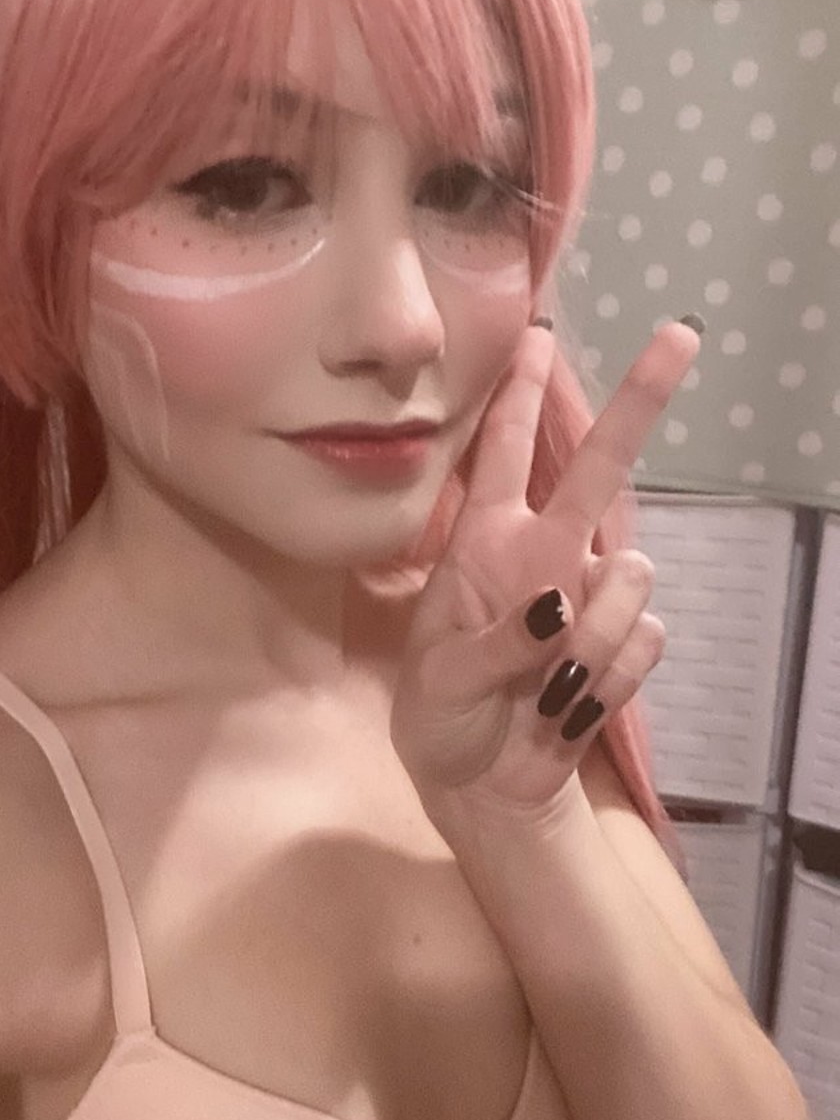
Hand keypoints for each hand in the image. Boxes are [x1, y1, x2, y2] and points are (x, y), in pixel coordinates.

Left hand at [390, 318, 700, 832]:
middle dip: (636, 404)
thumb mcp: (442, 681)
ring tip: (543, 687)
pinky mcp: (621, 651)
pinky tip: (567, 706)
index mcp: (484, 547)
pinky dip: (607, 684)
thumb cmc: (440, 717)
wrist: (481, 785)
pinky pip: (644, 646)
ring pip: (632, 580)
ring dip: (592, 638)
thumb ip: (497, 641)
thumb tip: (560, 604)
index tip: (540, 334)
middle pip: (597, 471)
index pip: (501, 455)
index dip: (520, 395)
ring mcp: (588, 603)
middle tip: (679, 337)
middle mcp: (544, 558)